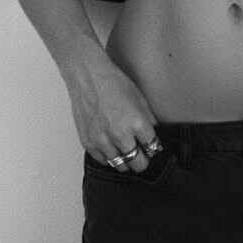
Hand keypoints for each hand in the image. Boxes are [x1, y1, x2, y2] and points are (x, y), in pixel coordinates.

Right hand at [67, 53, 158, 173]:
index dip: (154, 148)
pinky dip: (108, 157)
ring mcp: (102, 141)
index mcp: (137, 123)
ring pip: (120, 165)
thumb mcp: (139, 97)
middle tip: (143, 156)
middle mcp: (120, 136)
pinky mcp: (88, 142)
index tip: (152, 147)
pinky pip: (102, 160)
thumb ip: (148, 118)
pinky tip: (111, 150)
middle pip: (138, 163)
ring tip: (127, 155)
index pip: (153, 147)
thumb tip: (152, 132)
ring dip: (126, 161)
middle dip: (143, 160)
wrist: (88, 76)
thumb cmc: (112, 82)